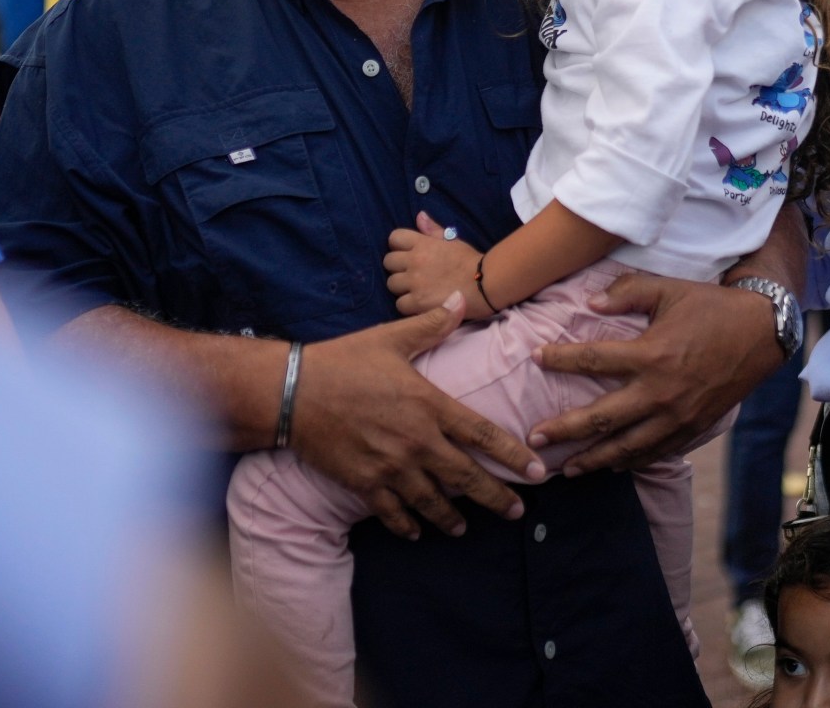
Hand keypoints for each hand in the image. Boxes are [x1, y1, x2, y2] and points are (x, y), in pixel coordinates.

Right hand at [292, 294, 545, 538]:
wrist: (292, 391)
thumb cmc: (343, 360)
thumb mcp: (390, 338)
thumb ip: (431, 325)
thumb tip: (459, 299)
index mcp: (428, 405)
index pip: (482, 434)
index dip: (513, 455)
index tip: (537, 471)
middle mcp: (416, 441)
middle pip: (466, 477)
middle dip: (496, 497)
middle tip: (516, 510)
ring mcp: (391, 467)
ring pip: (432, 501)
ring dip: (452, 518)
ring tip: (464, 528)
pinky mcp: (364, 484)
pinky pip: (393, 512)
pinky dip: (407, 524)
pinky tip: (417, 531)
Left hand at [384, 212, 485, 316]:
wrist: (485, 284)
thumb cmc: (470, 261)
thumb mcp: (452, 240)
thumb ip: (433, 230)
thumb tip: (419, 216)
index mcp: (422, 243)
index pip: (394, 238)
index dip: (398, 246)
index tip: (407, 254)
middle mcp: (415, 260)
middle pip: (388, 262)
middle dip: (398, 268)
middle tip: (412, 274)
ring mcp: (415, 282)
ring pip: (391, 284)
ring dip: (402, 288)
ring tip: (417, 290)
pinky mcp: (418, 302)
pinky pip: (400, 304)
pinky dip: (409, 306)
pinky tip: (421, 304)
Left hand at [529, 273, 783, 473]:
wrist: (761, 332)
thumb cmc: (710, 306)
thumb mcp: (667, 289)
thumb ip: (626, 293)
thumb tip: (589, 303)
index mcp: (650, 354)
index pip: (593, 360)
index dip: (560, 359)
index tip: (535, 357)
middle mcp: (660, 392)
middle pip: (601, 419)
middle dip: (564, 431)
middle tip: (534, 440)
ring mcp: (677, 416)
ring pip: (626, 447)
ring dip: (593, 459)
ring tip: (565, 469)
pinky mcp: (693, 428)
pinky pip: (655, 452)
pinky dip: (630, 461)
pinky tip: (611, 466)